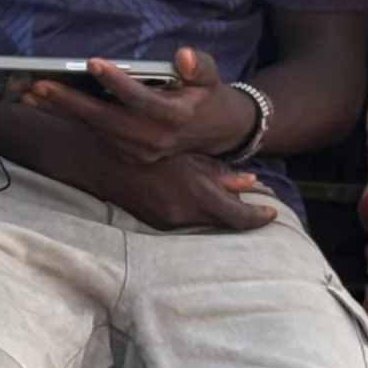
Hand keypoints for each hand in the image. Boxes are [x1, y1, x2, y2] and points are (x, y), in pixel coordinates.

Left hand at [23, 47, 256, 163]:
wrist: (212, 132)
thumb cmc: (206, 95)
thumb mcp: (210, 77)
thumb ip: (199, 66)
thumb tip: (184, 56)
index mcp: (174, 117)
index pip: (141, 99)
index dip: (116, 82)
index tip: (93, 62)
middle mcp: (153, 138)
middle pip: (105, 119)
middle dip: (70, 101)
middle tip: (39, 83)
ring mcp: (138, 150)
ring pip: (92, 128)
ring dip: (59, 110)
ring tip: (29, 92)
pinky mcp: (126, 153)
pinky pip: (91, 133)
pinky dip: (66, 118)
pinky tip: (41, 103)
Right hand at [80, 151, 277, 231]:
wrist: (96, 160)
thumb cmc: (142, 146)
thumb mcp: (185, 152)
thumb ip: (219, 171)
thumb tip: (249, 183)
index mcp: (196, 195)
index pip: (239, 217)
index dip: (258, 217)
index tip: (271, 213)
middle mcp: (185, 214)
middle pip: (222, 221)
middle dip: (236, 212)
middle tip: (248, 202)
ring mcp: (167, 221)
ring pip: (202, 220)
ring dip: (213, 211)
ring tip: (220, 197)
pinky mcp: (153, 222)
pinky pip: (183, 220)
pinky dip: (193, 211)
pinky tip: (191, 197)